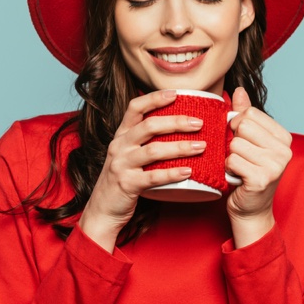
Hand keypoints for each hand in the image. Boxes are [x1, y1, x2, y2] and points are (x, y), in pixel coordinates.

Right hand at [78, 89, 204, 251]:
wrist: (102, 210)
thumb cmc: (123, 179)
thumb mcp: (129, 154)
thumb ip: (146, 141)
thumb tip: (178, 127)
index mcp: (121, 135)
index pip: (135, 107)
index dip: (155, 98)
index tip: (176, 93)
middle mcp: (119, 146)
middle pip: (149, 126)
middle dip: (176, 122)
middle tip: (199, 123)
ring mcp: (121, 165)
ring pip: (153, 150)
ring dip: (180, 147)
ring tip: (201, 146)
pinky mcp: (127, 184)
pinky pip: (153, 177)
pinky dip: (173, 174)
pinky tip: (189, 171)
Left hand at [226, 87, 292, 247]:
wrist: (250, 209)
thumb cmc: (248, 172)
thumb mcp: (249, 141)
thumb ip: (245, 115)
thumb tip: (239, 90)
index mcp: (284, 137)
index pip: (250, 113)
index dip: (237, 125)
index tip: (242, 141)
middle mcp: (284, 150)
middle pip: (242, 125)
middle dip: (233, 140)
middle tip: (241, 157)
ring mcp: (275, 165)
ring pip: (234, 144)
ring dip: (230, 157)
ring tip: (239, 168)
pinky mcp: (261, 179)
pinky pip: (232, 160)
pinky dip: (228, 169)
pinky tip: (237, 177)